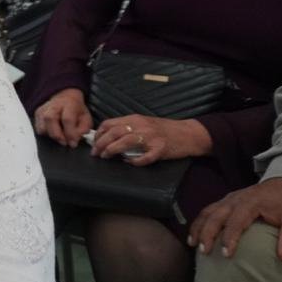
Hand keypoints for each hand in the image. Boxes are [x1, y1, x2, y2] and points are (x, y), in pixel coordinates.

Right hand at [33, 88, 91, 146]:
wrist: (65, 97)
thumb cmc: (76, 109)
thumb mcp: (86, 118)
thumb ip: (83, 129)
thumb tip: (75, 140)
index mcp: (69, 104)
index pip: (67, 119)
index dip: (70, 133)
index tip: (73, 143)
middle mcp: (54, 105)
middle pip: (50, 120)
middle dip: (58, 135)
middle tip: (65, 142)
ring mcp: (44, 109)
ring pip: (42, 126)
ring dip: (51, 136)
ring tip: (60, 137)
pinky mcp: (37, 114)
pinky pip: (38, 129)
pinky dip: (46, 134)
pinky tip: (54, 132)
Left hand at [90, 114, 204, 164]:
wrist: (188, 133)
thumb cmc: (164, 129)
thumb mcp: (143, 123)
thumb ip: (127, 127)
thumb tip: (107, 136)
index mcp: (135, 119)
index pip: (110, 123)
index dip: (99, 134)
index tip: (94, 143)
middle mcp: (141, 126)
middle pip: (114, 133)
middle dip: (101, 144)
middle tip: (96, 153)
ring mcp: (151, 137)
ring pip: (125, 142)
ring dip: (112, 150)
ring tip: (106, 157)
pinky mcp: (160, 149)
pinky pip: (145, 157)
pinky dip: (135, 161)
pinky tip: (130, 162)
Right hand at [188, 177, 281, 261]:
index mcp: (250, 203)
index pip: (236, 222)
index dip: (230, 238)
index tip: (226, 254)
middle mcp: (235, 200)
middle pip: (215, 216)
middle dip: (207, 234)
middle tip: (203, 251)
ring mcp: (228, 199)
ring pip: (207, 212)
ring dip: (198, 227)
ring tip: (192, 244)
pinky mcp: (226, 200)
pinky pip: (208, 210)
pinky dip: (199, 222)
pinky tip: (196, 233)